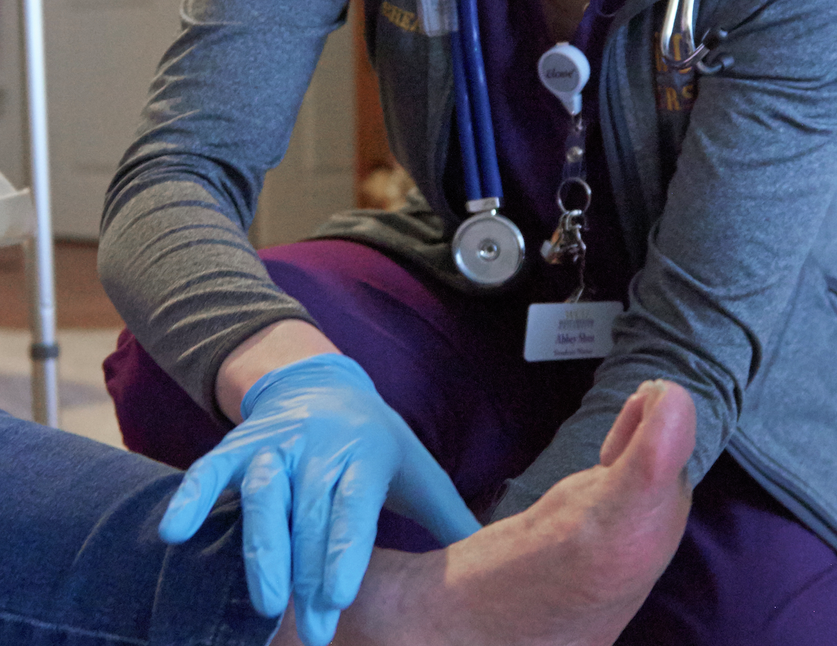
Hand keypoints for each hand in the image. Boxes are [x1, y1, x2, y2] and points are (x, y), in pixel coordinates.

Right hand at [158, 353, 479, 645]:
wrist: (322, 384)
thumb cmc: (375, 441)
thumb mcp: (415, 469)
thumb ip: (446, 516)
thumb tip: (492, 564)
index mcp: (366, 452)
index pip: (354, 505)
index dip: (346, 549)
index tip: (341, 596)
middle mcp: (319, 445)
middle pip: (310, 512)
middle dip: (309, 575)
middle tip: (313, 633)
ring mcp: (276, 443)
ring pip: (263, 493)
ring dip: (261, 548)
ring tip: (262, 605)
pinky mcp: (240, 445)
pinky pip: (212, 468)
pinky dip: (193, 495)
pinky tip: (175, 531)